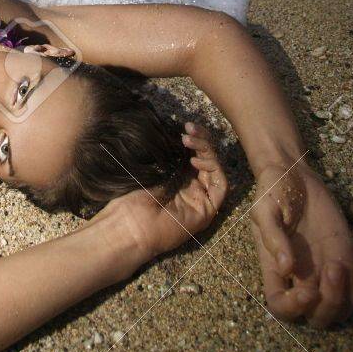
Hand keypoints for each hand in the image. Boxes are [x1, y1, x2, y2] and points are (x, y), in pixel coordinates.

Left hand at [96, 123, 227, 278]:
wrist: (132, 225)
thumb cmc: (133, 198)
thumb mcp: (153, 169)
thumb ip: (168, 155)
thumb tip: (177, 131)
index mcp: (178, 180)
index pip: (194, 154)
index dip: (194, 139)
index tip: (184, 126)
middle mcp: (192, 189)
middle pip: (207, 160)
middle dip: (201, 140)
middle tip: (189, 127)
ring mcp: (201, 200)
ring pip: (215, 169)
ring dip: (206, 150)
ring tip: (189, 140)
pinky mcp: (208, 210)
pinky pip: (221, 186)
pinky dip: (214, 169)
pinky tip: (196, 160)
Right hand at [250, 160, 352, 327]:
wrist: (295, 175)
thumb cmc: (273, 191)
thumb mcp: (265, 209)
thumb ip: (273, 237)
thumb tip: (286, 267)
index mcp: (275, 269)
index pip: (281, 308)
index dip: (294, 308)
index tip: (307, 290)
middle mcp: (300, 278)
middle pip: (315, 319)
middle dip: (327, 306)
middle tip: (331, 270)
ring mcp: (324, 272)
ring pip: (339, 310)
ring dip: (344, 298)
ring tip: (341, 265)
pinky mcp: (345, 260)